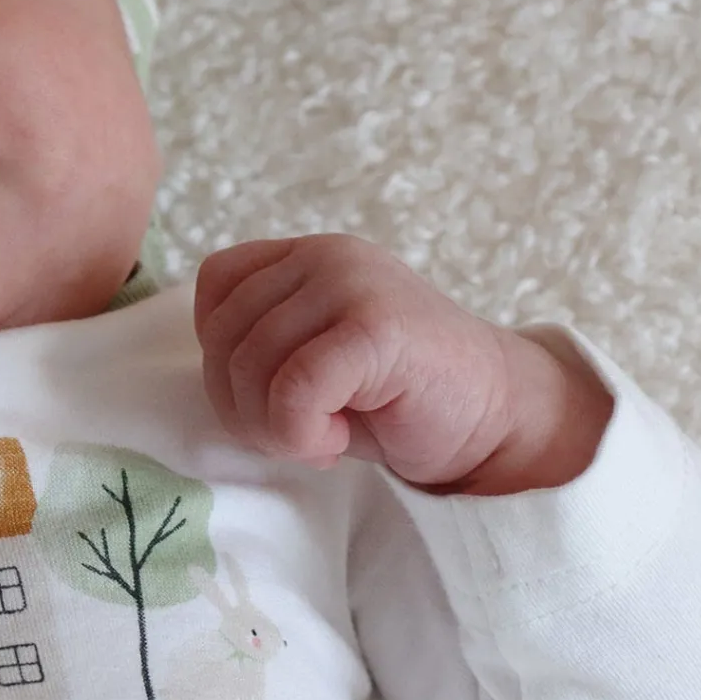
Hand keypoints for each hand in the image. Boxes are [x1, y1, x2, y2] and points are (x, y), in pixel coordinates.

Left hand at [194, 235, 613, 493]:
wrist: (494, 417)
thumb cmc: (392, 399)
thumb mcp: (308, 358)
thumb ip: (255, 344)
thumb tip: (206, 365)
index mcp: (303, 256)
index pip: (214, 287)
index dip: (221, 355)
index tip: (270, 395)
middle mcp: (325, 257)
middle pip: (224, 335)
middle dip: (243, 405)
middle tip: (296, 434)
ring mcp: (352, 285)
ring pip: (252, 365)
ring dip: (274, 427)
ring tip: (320, 438)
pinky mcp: (376, 329)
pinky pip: (294, 390)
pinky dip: (301, 434)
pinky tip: (336, 443)